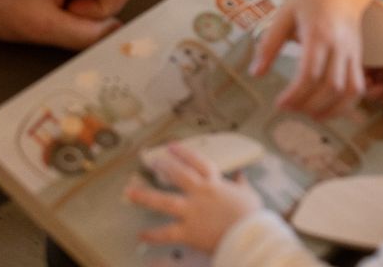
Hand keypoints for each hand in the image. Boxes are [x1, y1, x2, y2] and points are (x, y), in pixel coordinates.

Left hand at [124, 144, 261, 253]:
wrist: (250, 236)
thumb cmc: (253, 216)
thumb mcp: (250, 195)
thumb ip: (241, 184)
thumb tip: (241, 174)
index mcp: (214, 182)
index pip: (196, 162)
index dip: (183, 153)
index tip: (171, 146)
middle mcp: (200, 192)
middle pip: (177, 175)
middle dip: (163, 167)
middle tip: (150, 161)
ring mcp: (191, 211)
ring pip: (164, 201)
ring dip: (145, 196)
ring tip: (130, 192)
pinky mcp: (188, 231)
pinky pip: (167, 233)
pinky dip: (153, 235)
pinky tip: (141, 235)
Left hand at [250, 0, 382, 118]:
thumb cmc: (310, 1)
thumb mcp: (284, 16)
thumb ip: (269, 44)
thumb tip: (255, 73)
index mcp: (318, 34)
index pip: (310, 73)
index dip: (296, 94)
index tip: (280, 104)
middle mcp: (339, 47)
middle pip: (329, 87)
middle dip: (309, 104)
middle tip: (289, 109)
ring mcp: (352, 54)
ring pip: (348, 92)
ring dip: (329, 110)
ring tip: (308, 115)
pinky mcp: (359, 59)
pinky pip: (358, 89)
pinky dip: (345, 106)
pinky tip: (328, 110)